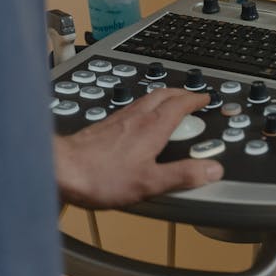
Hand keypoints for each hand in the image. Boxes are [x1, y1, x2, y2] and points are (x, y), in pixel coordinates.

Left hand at [55, 88, 223, 208]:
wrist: (63, 169)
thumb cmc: (102, 176)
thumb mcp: (150, 182)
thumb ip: (183, 175)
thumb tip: (211, 169)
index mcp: (152, 127)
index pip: (180, 104)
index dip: (195, 99)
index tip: (205, 97)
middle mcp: (137, 116)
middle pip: (164, 94)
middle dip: (180, 92)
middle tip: (190, 95)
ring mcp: (120, 118)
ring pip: (147, 98)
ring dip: (163, 96)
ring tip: (169, 102)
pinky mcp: (107, 124)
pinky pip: (133, 106)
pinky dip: (146, 105)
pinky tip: (140, 117)